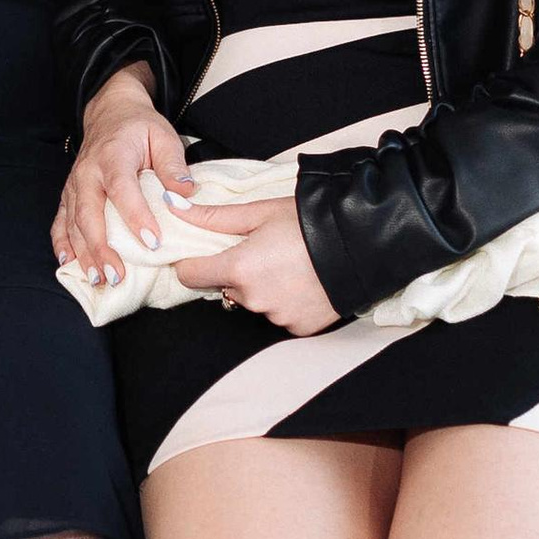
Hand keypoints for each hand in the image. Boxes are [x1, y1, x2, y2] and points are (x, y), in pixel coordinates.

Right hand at [54, 66, 191, 286]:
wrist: (110, 114)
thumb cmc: (140, 128)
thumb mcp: (164, 137)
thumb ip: (174, 165)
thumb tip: (185, 193)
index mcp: (113, 156)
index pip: (122, 189)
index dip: (136, 216)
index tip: (152, 242)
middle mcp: (88, 173)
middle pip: (90, 214)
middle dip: (101, 247)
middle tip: (117, 275)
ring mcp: (74, 186)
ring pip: (73, 223)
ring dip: (83, 253)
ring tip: (98, 279)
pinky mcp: (68, 195)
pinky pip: (60, 222)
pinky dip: (62, 244)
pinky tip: (68, 264)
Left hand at [168, 198, 338, 334]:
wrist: (362, 242)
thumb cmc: (310, 222)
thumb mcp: (260, 212)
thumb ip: (214, 217)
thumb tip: (175, 210)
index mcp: (239, 268)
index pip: (191, 275)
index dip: (192, 263)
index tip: (201, 254)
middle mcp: (254, 298)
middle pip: (228, 288)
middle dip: (237, 273)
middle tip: (263, 251)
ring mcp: (278, 316)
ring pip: (255, 302)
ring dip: (263, 289)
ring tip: (289, 265)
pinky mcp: (300, 328)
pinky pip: (281, 315)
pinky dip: (287, 302)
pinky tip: (303, 283)